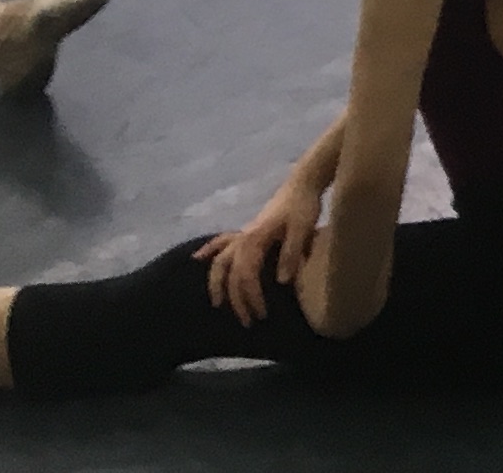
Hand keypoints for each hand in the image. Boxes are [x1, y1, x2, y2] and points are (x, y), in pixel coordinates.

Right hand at [201, 181, 324, 327]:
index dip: (251, 298)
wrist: (304, 181)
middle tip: (248, 322)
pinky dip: (209, 250)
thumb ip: (291, 253)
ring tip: (217, 303)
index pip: (246, 276)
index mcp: (255, 239)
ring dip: (217, 283)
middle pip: (231, 274)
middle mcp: (243, 238)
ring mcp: (243, 233)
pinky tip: (197, 258)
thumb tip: (281, 281)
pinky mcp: (246, 230)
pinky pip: (221, 242)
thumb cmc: (304, 205)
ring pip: (220, 261)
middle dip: (236, 300)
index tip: (261, 314)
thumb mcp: (303, 228)